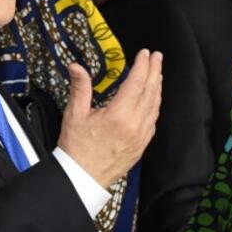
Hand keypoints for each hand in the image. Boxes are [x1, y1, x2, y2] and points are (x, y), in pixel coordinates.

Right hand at [58, 49, 161, 187]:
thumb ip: (80, 88)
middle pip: (151, 91)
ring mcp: (141, 136)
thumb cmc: (76, 148)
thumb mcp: (74, 115)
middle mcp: (134, 124)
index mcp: (119, 115)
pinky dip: (155, 105)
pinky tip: (153, 99)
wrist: (82, 178)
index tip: (145, 53)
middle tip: (157, 57)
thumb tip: (76, 67)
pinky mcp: (142, 145)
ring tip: (157, 73)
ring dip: (157, 87)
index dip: (142, 66)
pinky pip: (153, 120)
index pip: (137, 83)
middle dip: (155, 71)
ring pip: (155, 106)